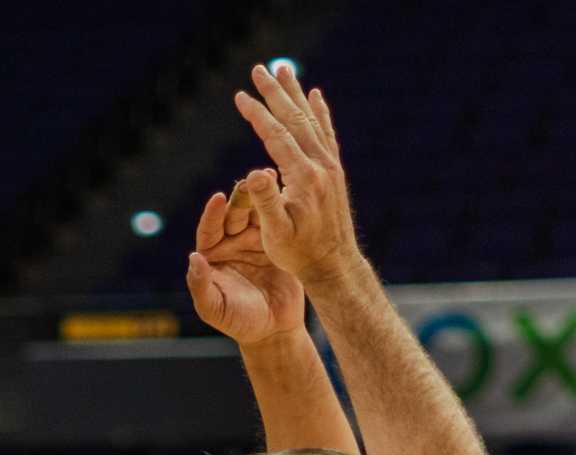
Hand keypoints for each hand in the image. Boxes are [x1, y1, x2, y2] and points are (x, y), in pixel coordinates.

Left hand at [186, 182, 304, 344]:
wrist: (274, 330)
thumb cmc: (239, 322)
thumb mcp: (214, 309)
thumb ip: (200, 286)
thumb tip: (193, 257)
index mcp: (212, 255)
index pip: (209, 230)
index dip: (213, 214)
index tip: (219, 198)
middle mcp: (232, 244)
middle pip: (234, 215)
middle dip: (241, 197)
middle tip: (251, 179)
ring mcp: (256, 241)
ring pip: (257, 213)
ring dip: (262, 195)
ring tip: (269, 176)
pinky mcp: (279, 243)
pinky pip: (279, 221)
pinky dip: (281, 206)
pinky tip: (289, 192)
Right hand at [232, 63, 365, 288]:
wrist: (334, 265)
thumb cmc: (299, 253)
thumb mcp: (276, 233)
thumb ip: (265, 201)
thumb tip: (255, 170)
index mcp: (303, 177)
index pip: (276, 135)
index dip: (257, 114)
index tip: (240, 95)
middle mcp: (320, 165)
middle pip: (294, 118)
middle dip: (274, 92)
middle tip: (259, 68)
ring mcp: (330, 166)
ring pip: (310, 120)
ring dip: (295, 94)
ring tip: (284, 70)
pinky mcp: (334, 171)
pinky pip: (326, 132)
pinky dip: (319, 111)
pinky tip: (314, 95)